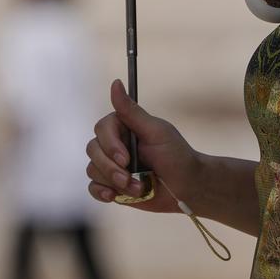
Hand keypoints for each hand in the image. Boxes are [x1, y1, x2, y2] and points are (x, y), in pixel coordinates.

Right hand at [85, 79, 202, 213]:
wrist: (187, 188)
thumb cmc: (176, 156)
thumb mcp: (156, 132)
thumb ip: (131, 111)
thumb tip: (116, 82)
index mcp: (124, 128)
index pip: (102, 129)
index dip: (110, 144)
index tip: (125, 158)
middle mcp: (115, 145)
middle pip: (93, 150)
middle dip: (110, 168)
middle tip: (129, 178)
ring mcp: (112, 166)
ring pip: (92, 170)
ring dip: (114, 183)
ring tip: (137, 188)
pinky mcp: (113, 186)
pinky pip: (94, 188)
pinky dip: (102, 192)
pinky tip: (114, 196)